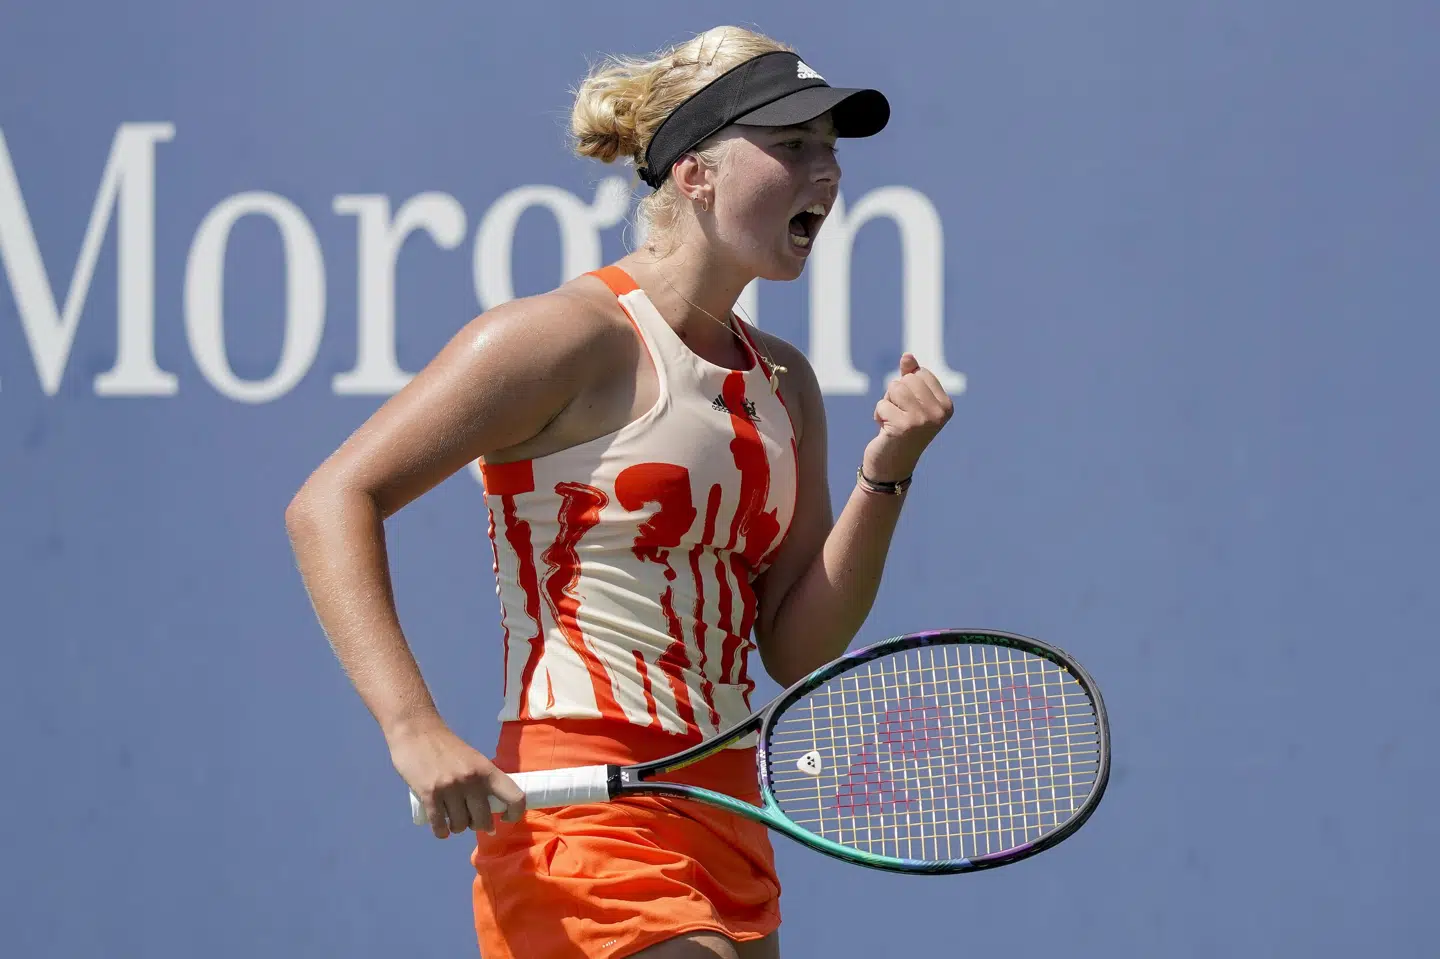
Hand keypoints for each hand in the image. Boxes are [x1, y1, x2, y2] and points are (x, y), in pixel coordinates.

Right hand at [386, 713, 525, 838]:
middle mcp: (471, 780)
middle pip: (484, 819)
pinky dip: (441, 832)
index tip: (505, 818)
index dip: (515, 813)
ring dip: (457, 828)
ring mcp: (450, 788)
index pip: (514, 796)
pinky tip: (442, 829)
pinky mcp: (429, 794)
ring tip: (453, 821)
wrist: (416, 731)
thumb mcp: (473, 759)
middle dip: (478, 825)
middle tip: (472, 822)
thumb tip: (490, 808)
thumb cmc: (446, 746)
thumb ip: (482, 780)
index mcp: (487, 769)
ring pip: (460, 825)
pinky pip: (440, 825)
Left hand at [862, 353, 954, 482]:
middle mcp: (939, 413)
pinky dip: (879, 415)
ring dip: (887, 404)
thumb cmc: (901, 430)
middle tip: (899, 416)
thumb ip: (910, 377)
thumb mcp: (909, 401)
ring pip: (894, 388)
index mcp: (946, 406)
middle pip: (907, 380)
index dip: (907, 387)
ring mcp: (923, 420)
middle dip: (895, 395)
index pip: (920, 373)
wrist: (892, 465)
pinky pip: (882, 404)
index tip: (909, 409)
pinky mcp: (904, 427)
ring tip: (892, 421)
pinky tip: (886, 431)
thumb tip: (907, 355)